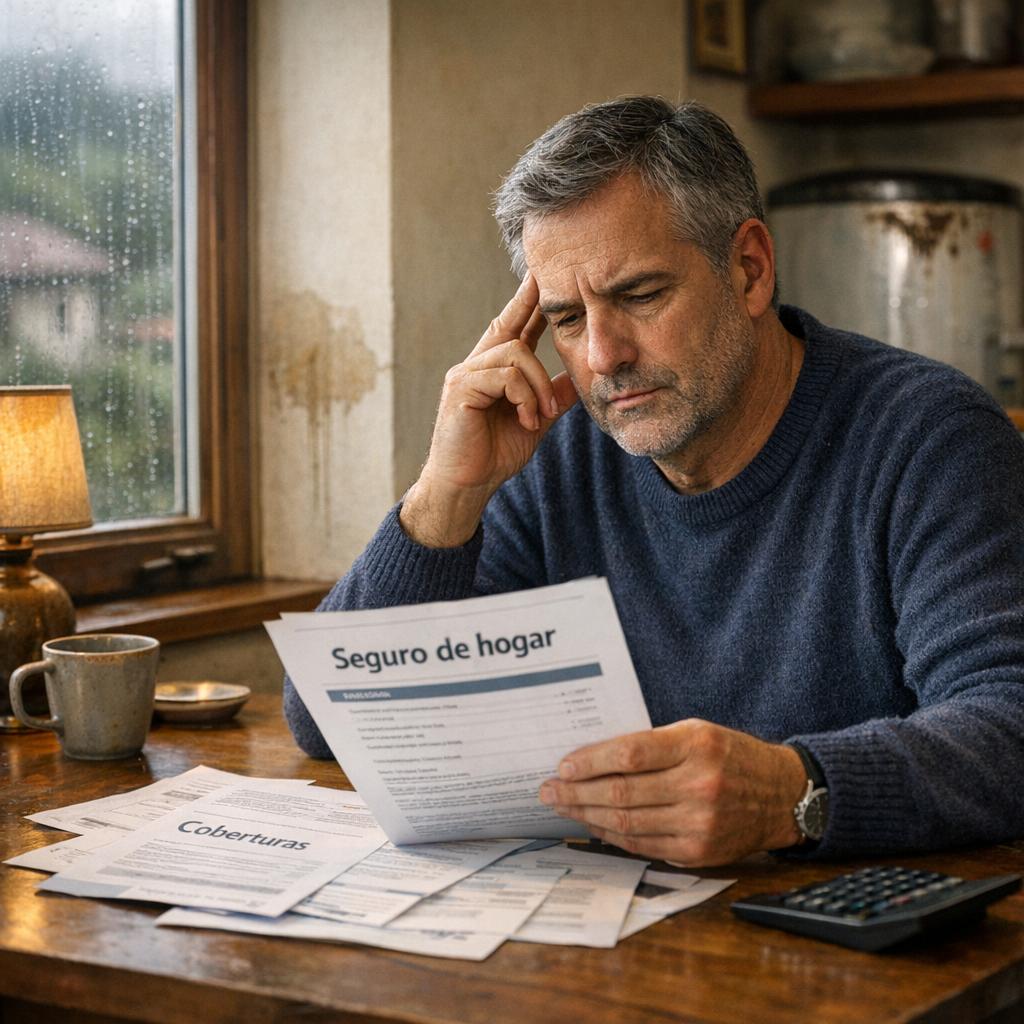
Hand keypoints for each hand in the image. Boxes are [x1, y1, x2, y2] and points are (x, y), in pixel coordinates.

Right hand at [400, 275, 577, 547]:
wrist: (468, 486)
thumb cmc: (494, 455)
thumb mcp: (534, 421)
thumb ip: (552, 397)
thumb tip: (577, 377)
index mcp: (492, 371)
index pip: (512, 326)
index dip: (527, 301)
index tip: (544, 275)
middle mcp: (475, 366)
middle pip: (512, 330)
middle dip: (535, 318)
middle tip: (559, 329)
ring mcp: (465, 375)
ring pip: (515, 354)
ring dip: (538, 387)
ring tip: (541, 416)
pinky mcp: (460, 389)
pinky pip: (504, 376)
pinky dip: (523, 398)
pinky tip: (526, 421)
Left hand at [538, 720, 807, 866]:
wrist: (781, 794)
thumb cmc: (729, 756)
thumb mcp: (696, 732)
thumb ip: (651, 744)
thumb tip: (593, 759)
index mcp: (696, 745)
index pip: (629, 754)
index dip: (589, 762)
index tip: (562, 766)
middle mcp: (699, 785)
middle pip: (622, 792)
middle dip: (577, 792)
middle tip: (548, 791)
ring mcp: (700, 823)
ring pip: (628, 822)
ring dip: (587, 815)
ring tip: (562, 807)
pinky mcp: (699, 852)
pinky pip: (643, 845)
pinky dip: (612, 835)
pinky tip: (593, 824)